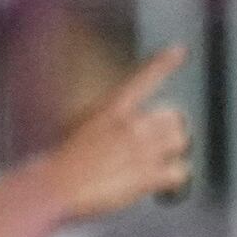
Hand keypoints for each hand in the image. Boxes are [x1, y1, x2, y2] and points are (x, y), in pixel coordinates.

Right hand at [33, 47, 196, 225]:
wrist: (55, 185)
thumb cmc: (63, 161)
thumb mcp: (82, 126)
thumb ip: (107, 122)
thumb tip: (119, 126)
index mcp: (112, 108)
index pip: (145, 78)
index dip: (165, 62)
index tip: (179, 50)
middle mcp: (131, 124)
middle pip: (174, 117)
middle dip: (171, 131)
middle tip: (161, 146)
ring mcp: (141, 149)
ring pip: (182, 142)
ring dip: (176, 154)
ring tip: (162, 165)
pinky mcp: (148, 175)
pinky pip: (181, 173)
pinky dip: (176, 181)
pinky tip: (164, 187)